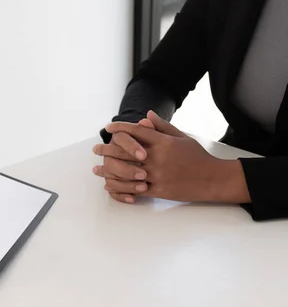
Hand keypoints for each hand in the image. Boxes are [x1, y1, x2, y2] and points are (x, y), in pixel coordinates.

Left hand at [103, 111, 249, 202]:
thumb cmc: (196, 157)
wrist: (212, 179)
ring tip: (97, 168)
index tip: (109, 127)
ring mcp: (156, 175)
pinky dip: (120, 188)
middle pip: (125, 151)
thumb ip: (162, 127)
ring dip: (108, 170)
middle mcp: (157, 158)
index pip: (136, 132)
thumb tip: (145, 116)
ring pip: (126, 172)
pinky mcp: (157, 190)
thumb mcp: (182, 137)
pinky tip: (110, 185)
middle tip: (95, 148)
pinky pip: (134, 190)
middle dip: (107, 149)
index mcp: (163, 143)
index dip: (120, 128)